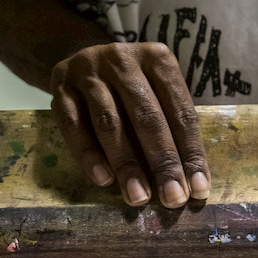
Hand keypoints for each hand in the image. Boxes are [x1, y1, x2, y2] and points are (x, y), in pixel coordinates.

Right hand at [50, 42, 210, 207]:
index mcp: (157, 59)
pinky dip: (89, 155)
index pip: (180, 110)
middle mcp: (123, 60)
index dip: (191, 152)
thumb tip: (187, 182)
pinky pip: (73, 125)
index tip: (197, 187)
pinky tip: (103, 180)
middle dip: (162, 162)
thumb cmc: (130, 88)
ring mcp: (88, 71)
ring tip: (138, 196)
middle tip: (172, 198)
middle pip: (147, 117)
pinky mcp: (60, 87)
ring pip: (109, 122)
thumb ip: (170, 128)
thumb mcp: (156, 93)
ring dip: (126, 164)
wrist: (84, 63)